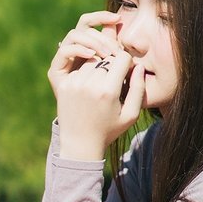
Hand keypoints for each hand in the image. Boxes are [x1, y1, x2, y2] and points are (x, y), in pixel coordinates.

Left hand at [48, 10, 145, 158]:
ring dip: (99, 68)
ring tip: (101, 86)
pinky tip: (89, 89)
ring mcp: (75, 83)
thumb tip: (138, 66)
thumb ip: (138, 88)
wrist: (79, 144)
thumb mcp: (131, 114)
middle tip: (114, 81)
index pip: (122, 57)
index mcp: (108, 91)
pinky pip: (79, 69)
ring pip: (92, 61)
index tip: (127, 73)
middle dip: (113, 66)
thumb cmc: (109, 130)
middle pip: (107, 58)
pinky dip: (86, 74)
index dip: (127, 63)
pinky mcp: (64, 85)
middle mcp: (90, 84)